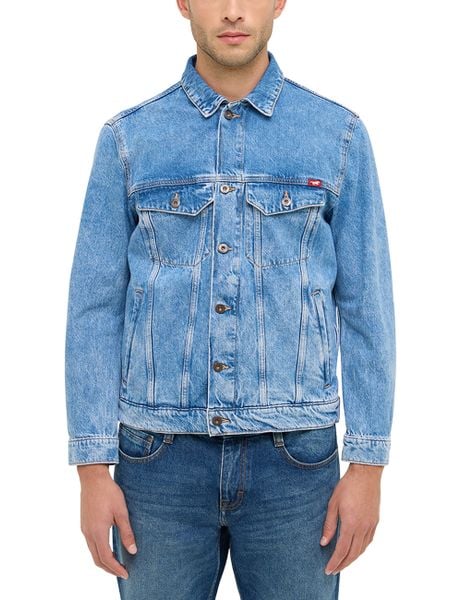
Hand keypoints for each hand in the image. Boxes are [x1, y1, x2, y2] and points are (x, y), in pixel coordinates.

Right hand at [77, 464, 136, 578]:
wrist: (93, 479)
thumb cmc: (109, 493)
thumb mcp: (121, 512)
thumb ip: (127, 532)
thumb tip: (133, 551)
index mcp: (98, 532)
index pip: (106, 558)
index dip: (116, 568)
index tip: (126, 574)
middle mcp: (88, 533)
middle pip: (97, 559)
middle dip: (109, 569)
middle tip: (122, 572)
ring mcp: (85, 529)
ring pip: (93, 552)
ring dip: (104, 561)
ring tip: (117, 563)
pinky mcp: (84, 524)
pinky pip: (91, 544)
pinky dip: (99, 551)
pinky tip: (109, 548)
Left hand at [319, 462, 383, 574]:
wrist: (366, 474)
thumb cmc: (347, 486)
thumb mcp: (333, 504)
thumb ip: (329, 525)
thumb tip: (324, 542)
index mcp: (351, 524)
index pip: (342, 550)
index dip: (335, 562)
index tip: (328, 570)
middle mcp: (363, 528)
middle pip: (353, 554)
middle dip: (343, 564)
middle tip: (334, 570)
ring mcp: (371, 525)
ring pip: (362, 549)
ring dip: (352, 558)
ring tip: (343, 562)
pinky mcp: (375, 521)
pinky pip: (368, 541)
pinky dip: (361, 549)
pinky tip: (355, 549)